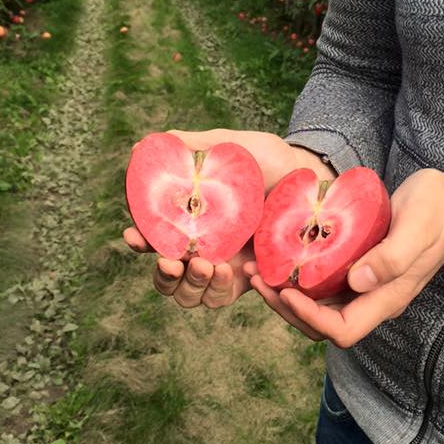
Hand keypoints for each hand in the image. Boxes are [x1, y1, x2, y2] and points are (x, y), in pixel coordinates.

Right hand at [123, 128, 335, 308]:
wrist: (308, 178)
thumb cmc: (267, 160)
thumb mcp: (229, 146)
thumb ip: (190, 146)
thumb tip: (140, 147)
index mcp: (187, 218)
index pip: (152, 236)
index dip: (139, 240)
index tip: (135, 236)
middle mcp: (199, 245)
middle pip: (165, 276)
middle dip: (163, 275)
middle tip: (174, 261)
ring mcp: (221, 264)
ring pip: (188, 294)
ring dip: (190, 286)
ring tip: (207, 266)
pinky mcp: (246, 278)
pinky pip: (222, 297)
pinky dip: (220, 290)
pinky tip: (235, 271)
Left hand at [244, 168, 443, 345]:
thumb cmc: (438, 212)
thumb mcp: (418, 229)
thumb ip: (391, 258)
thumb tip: (356, 281)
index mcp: (386, 298)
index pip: (341, 330)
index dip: (310, 317)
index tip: (286, 291)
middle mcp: (371, 299)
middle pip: (321, 324)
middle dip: (285, 307)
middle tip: (257, 277)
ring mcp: (364, 286)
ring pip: (317, 307)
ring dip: (285, 294)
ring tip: (258, 269)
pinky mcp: (357, 269)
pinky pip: (321, 284)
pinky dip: (297, 277)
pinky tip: (278, 256)